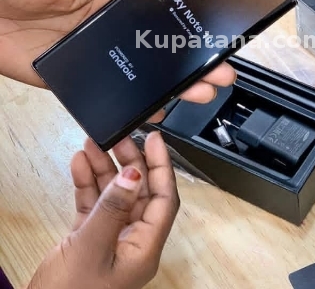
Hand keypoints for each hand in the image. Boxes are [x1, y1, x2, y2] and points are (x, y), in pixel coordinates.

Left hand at [0, 0, 234, 99]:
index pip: (154, 10)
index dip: (183, 22)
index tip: (211, 32)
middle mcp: (106, 28)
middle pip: (155, 47)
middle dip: (189, 60)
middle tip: (218, 72)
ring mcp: (94, 55)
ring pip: (139, 72)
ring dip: (169, 84)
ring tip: (198, 93)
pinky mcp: (75, 78)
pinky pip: (109, 92)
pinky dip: (132, 103)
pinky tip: (155, 111)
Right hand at [28, 132, 178, 288]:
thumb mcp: (92, 248)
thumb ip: (113, 208)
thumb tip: (135, 174)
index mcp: (145, 247)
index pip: (164, 198)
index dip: (162, 165)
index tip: (154, 139)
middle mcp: (132, 241)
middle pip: (139, 192)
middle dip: (129, 162)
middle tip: (117, 137)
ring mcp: (111, 239)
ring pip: (114, 194)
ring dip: (104, 169)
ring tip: (92, 145)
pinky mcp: (89, 239)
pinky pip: (94, 204)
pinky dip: (87, 184)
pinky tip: (80, 165)